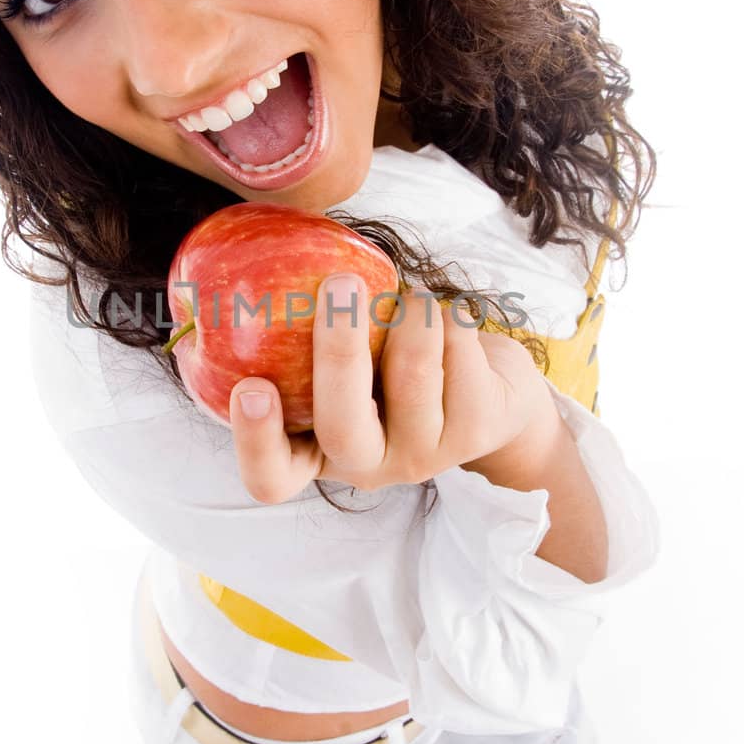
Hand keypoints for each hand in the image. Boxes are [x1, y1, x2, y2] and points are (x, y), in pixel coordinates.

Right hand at [228, 275, 551, 504]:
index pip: (272, 477)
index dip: (256, 440)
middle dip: (338, 351)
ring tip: (412, 295)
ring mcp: (424, 455)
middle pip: (343, 428)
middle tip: (339, 285)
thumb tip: (251, 266)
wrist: (493, 393)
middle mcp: (368, 465)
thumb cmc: (393, 363)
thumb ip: (303, 338)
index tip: (250, 387)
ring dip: (410, 314)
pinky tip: (448, 316)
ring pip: (412, 374)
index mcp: (318, 453)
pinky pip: (457, 353)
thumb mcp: (348, 360)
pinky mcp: (475, 431)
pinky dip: (450, 317)